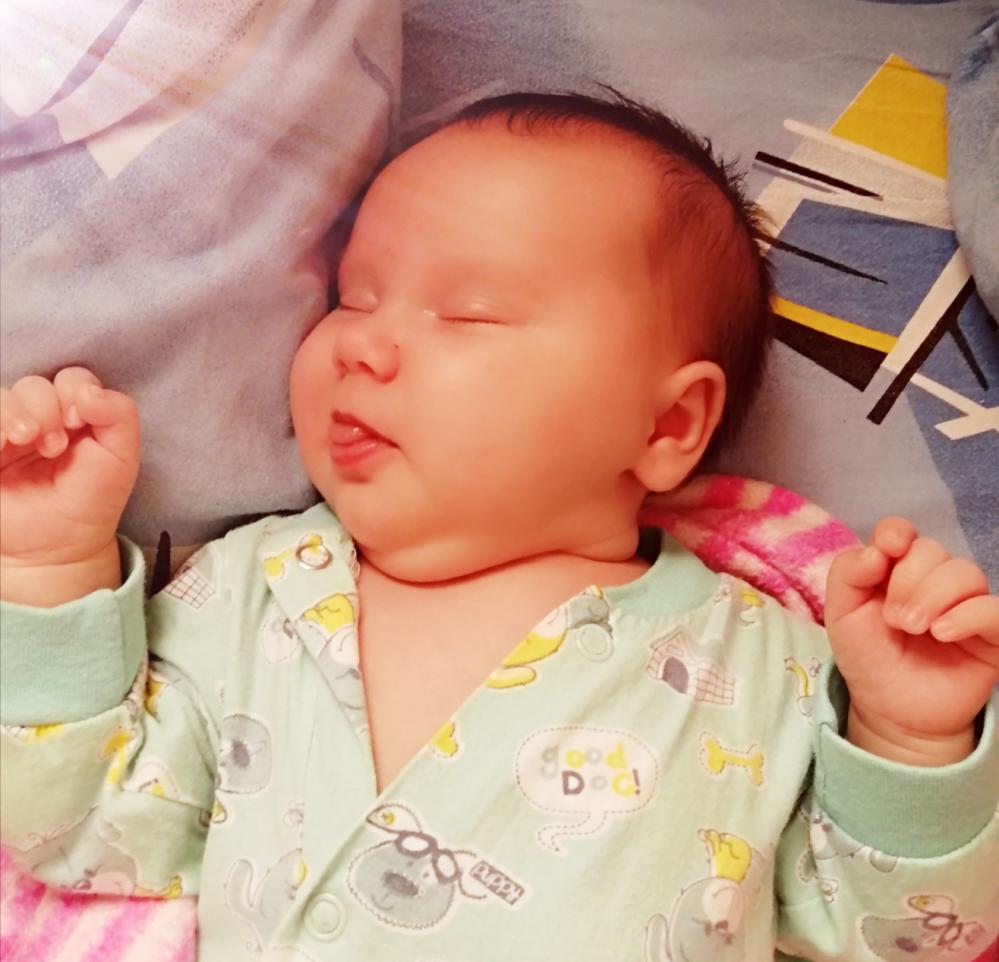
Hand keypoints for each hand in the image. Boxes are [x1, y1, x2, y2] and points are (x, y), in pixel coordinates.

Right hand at [1, 368, 139, 581]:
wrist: (57, 546)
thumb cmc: (92, 499)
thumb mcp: (121, 457)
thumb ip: (119, 415)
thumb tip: (88, 391)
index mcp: (77, 414)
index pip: (72, 378)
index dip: (75, 392)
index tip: (80, 422)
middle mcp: (40, 417)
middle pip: (34, 385)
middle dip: (46, 408)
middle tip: (55, 446)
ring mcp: (8, 432)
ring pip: (2, 397)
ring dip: (16, 413)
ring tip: (27, 440)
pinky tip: (3, 443)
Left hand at [825, 517, 998, 765]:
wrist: (891, 710)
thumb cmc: (868, 656)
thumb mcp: (842, 614)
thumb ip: (849, 574)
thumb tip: (878, 549)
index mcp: (895, 568)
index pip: (902, 532)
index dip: (896, 533)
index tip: (889, 548)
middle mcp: (933, 580)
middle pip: (932, 551)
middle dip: (909, 579)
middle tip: (894, 618)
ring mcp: (965, 604)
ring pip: (965, 573)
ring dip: (934, 596)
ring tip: (913, 628)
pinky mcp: (991, 634)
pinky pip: (993, 610)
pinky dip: (967, 615)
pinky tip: (942, 633)